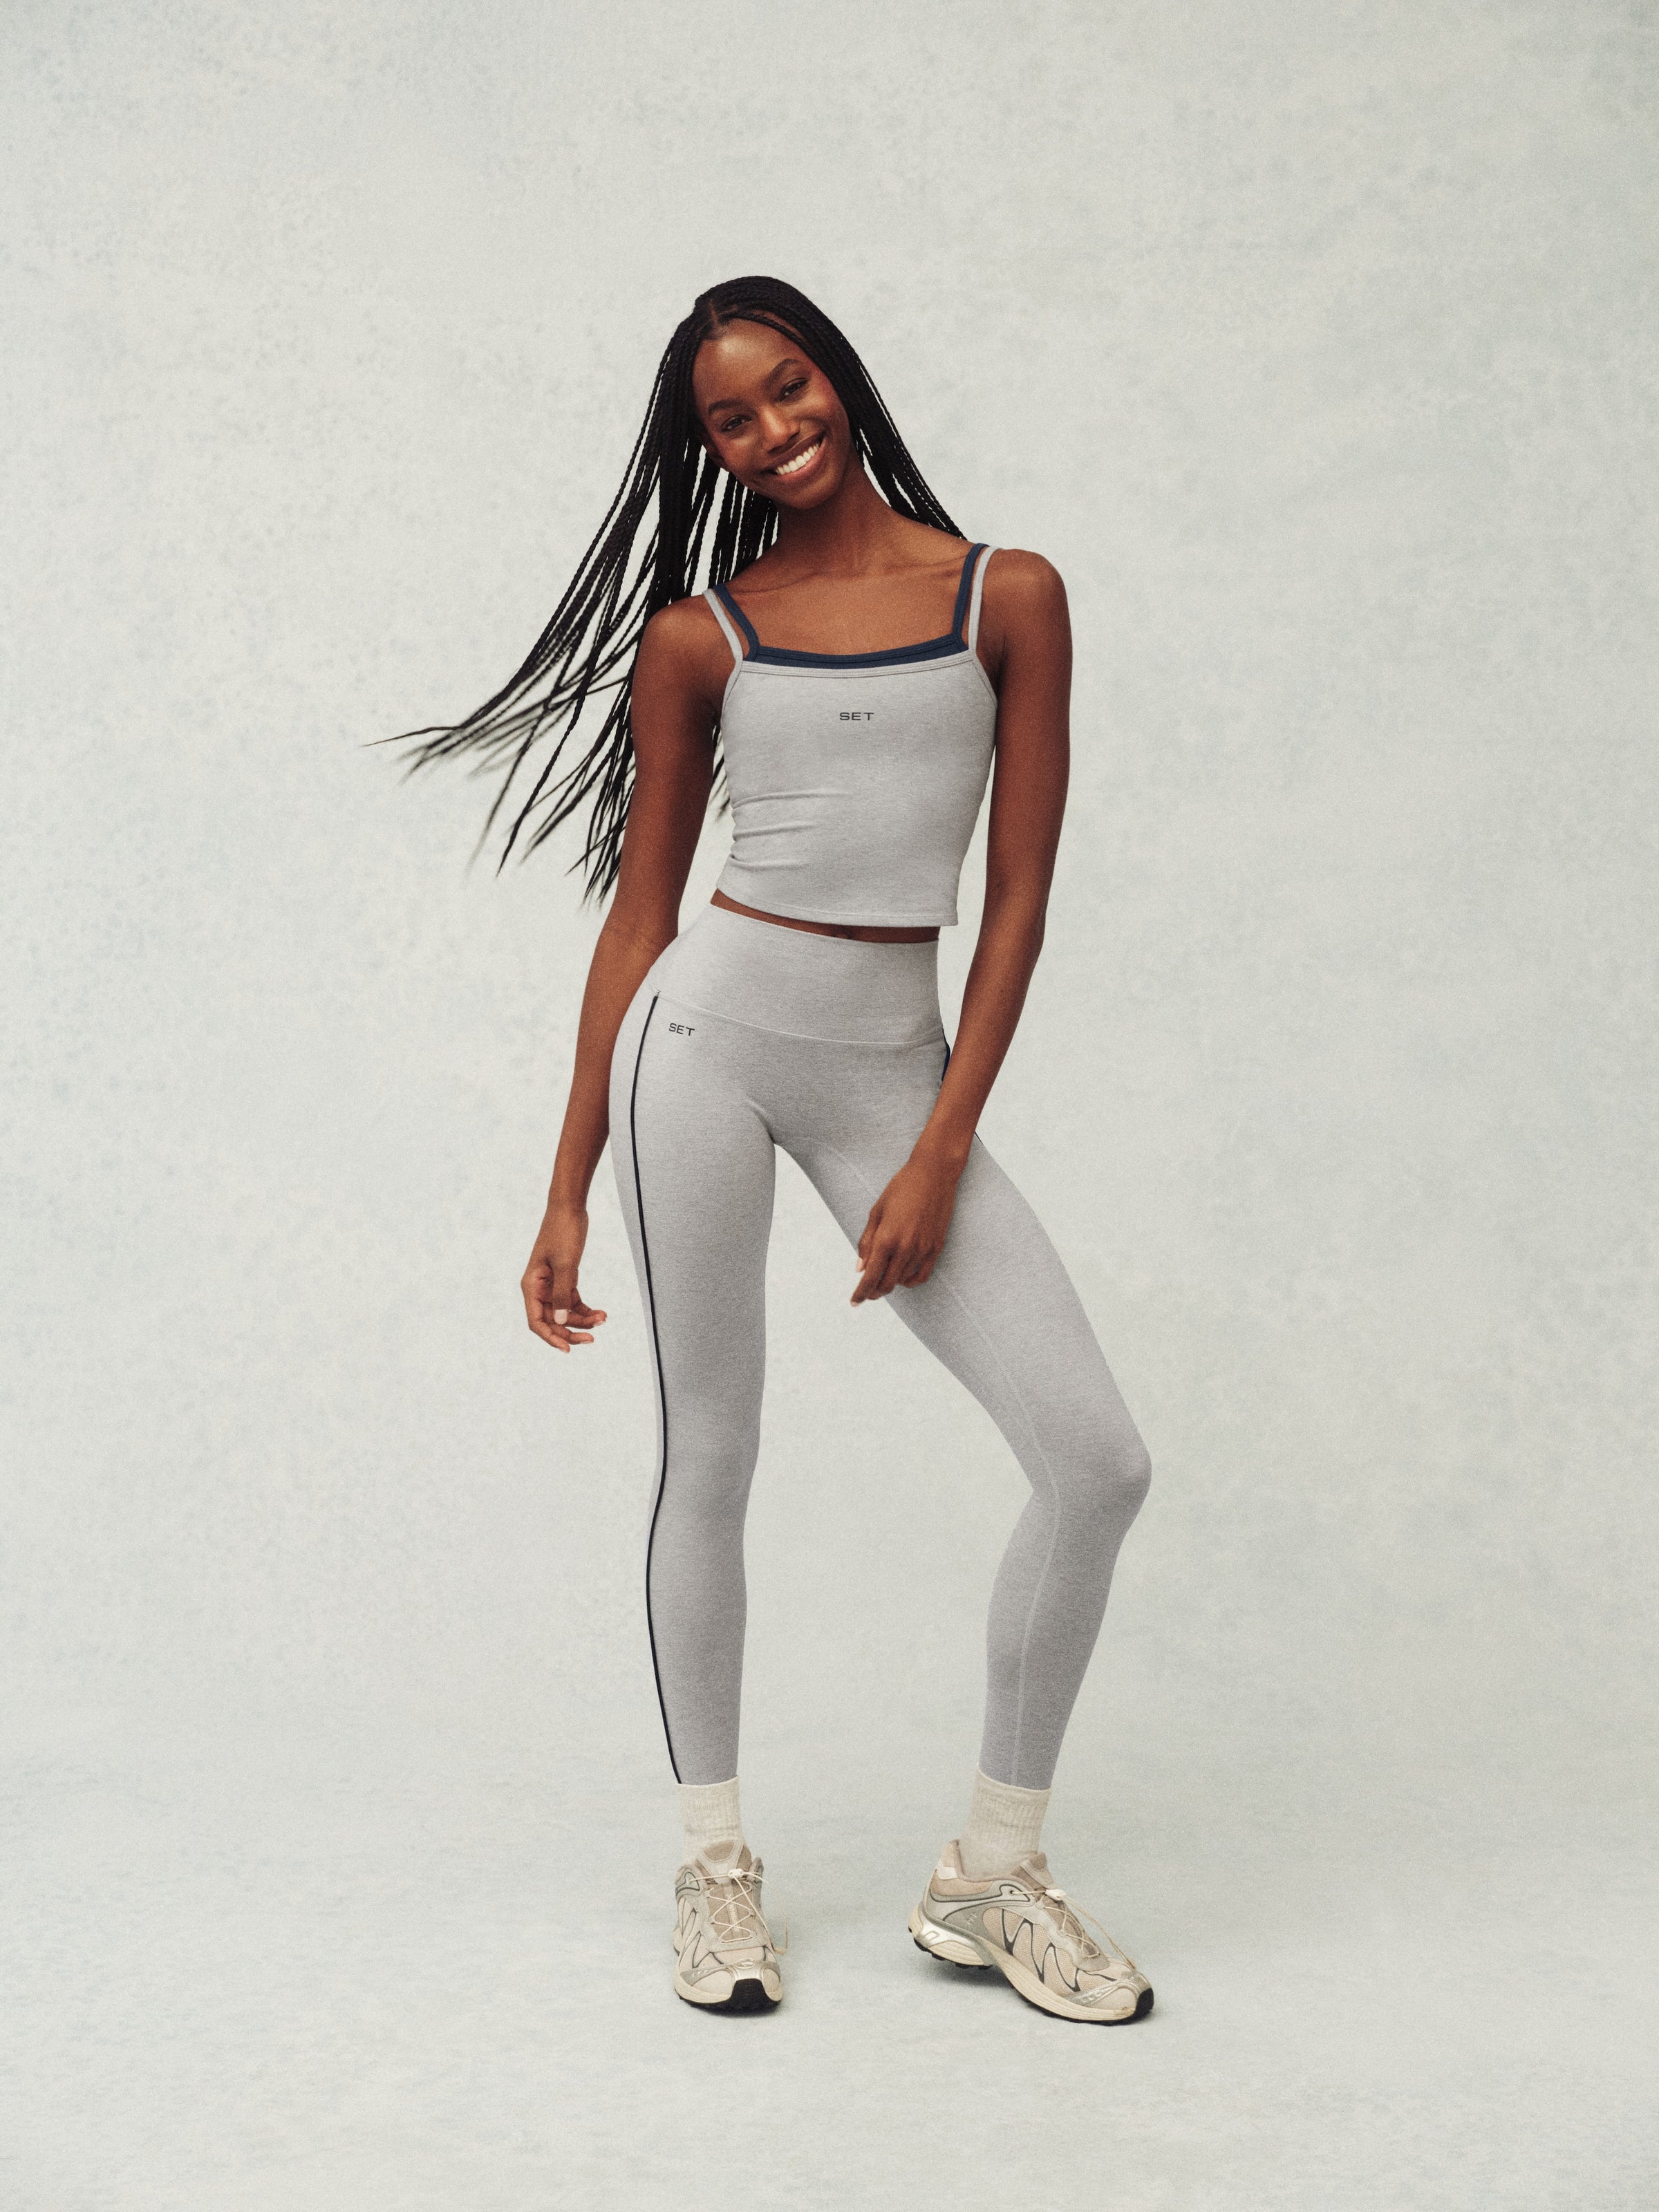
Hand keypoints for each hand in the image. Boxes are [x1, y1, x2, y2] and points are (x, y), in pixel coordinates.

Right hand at [523, 1200, 608, 1353]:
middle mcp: (539, 1288)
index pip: (537, 1321)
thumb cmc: (563, 1232)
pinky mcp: (565, 1279)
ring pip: (565, 1313)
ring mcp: (552, 1285)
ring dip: (583, 1320)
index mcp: (531, 1286)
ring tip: (603, 1320)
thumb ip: (563, 1293)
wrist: (570, 1208)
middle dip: (570, 1332)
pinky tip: (601, 1313)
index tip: (567, 1349)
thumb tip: (560, 1322)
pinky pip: (573, 1302)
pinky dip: (586, 1309)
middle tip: (591, 1339)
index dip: (550, 1338)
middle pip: (552, 1321)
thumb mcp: (565, 1265)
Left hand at [851, 1152, 961, 1303]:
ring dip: (890, 1284)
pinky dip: (910, 1281)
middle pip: (886, 1284)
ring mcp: (923, 1249)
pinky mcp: (936, 1247)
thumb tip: (860, 1268)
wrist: (934, 1175)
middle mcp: (905, 1247)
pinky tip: (903, 1277)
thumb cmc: (901, 1188)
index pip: (870, 1276)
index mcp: (886, 1238)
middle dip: (873, 1292)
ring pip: (903, 1281)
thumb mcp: (876, 1212)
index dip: (860, 1292)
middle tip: (866, 1293)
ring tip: (883, 1278)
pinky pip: (922, 1276)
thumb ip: (866, 1242)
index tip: (854, 1302)